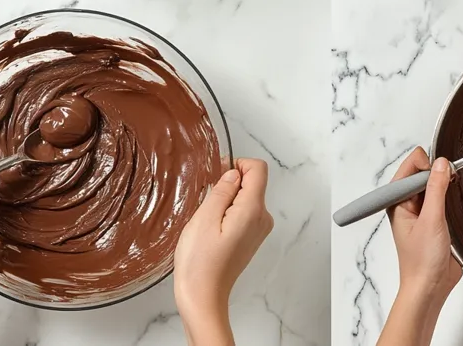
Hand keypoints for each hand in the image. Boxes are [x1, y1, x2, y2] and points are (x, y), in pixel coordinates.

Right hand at [174, 158, 273, 344]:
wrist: (203, 297)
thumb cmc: (200, 263)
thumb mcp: (204, 218)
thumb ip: (222, 190)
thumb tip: (233, 172)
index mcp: (253, 210)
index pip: (258, 169)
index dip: (237, 164)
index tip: (218, 173)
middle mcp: (262, 218)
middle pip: (253, 183)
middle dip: (229, 184)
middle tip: (207, 203)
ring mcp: (258, 230)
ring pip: (246, 197)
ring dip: (226, 200)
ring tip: (207, 221)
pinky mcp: (251, 238)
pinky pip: (243, 212)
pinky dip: (228, 212)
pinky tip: (212, 230)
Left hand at [386, 148, 461, 303]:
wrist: (430, 287)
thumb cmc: (422, 261)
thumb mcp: (431, 220)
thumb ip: (436, 189)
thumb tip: (442, 163)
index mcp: (397, 201)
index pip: (410, 166)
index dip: (428, 165)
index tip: (444, 173)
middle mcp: (406, 204)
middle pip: (422, 172)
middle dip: (438, 173)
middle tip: (450, 183)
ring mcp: (420, 212)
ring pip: (433, 185)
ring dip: (444, 185)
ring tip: (452, 193)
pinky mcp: (433, 220)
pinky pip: (441, 198)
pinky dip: (450, 197)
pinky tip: (455, 203)